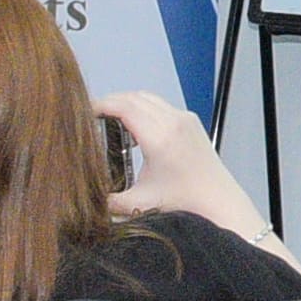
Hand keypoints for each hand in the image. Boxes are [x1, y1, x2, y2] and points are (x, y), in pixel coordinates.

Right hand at [98, 89, 269, 244]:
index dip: (100, 105)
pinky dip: (144, 108)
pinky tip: (135, 128)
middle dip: (110, 102)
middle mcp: (174, 122)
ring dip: (127, 103)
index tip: (83, 112)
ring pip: (148, 98)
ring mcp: (185, 118)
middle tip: (91, 116)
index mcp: (160, 138)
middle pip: (134, 97)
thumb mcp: (137, 203)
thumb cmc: (182, 201)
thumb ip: (106, 201)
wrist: (217, 200)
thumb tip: (82, 197)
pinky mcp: (191, 121)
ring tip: (110, 120)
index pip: (124, 106)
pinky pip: (161, 105)